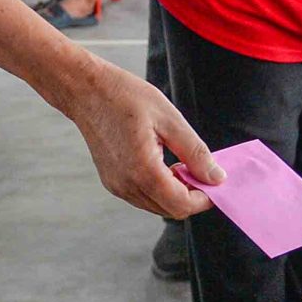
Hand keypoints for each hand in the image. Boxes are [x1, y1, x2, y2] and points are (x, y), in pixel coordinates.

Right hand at [67, 60, 219, 220]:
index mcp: (143, 170)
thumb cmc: (125, 97)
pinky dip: (159, 189)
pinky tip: (164, 164)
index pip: (181, 205)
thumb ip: (195, 152)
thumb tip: (216, 177)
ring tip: (181, 163)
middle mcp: (127, 185)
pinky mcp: (111, 181)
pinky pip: (142, 197)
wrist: (86, 91)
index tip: (216, 180)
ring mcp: (116, 186)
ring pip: (157, 206)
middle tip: (201, 169)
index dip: (204, 198)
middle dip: (192, 195)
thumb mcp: (169, 119)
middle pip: (170, 210)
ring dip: (175, 193)